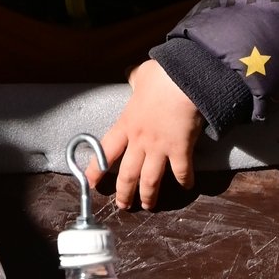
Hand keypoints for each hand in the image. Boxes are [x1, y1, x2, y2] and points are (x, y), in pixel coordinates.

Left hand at [93, 60, 203, 210]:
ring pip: (150, 180)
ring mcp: (160, 148)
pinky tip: (186, 186)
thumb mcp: (141, 74)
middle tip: (123, 205)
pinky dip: (184, 181)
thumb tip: (131, 73)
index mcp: (127, 124)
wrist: (184, 80)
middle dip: (124, 193)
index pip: (105, 151)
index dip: (96, 169)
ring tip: (148, 205)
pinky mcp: (180, 150)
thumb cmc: (161, 76)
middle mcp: (140, 141)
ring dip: (148, 196)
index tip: (91, 182)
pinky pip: (181, 172)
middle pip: (127, 174)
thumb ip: (134, 78)